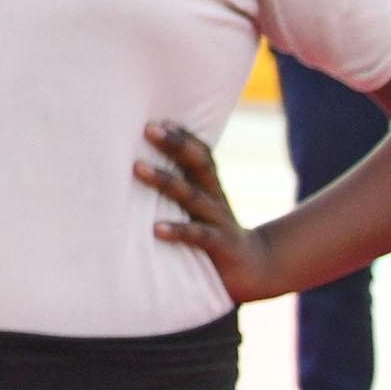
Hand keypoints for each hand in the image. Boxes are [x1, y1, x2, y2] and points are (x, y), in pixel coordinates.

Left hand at [139, 120, 291, 302]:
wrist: (255, 270)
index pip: (201, 153)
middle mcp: (215, 199)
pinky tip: (156, 228)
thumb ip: (179, 189)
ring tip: (137, 168)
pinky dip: (178, 230)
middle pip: (198, 164)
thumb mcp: (198, 209)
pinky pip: (198, 235)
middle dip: (175, 145)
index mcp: (210, 187)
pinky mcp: (220, 246)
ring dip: (165, 180)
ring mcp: (219, 221)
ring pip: (192, 195)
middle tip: (148, 128)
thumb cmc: (212, 235)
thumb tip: (136, 167)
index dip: (183, 134)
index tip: (159, 119)